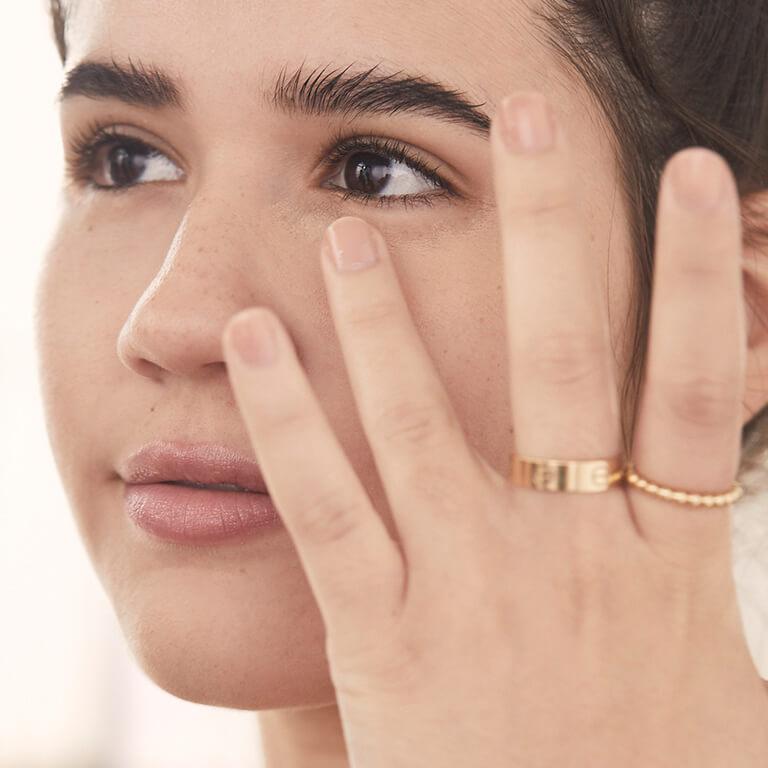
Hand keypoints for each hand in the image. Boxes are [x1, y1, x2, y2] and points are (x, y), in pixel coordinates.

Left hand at [222, 91, 767, 766]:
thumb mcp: (716, 688)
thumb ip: (701, 593)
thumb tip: (700, 510)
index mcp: (661, 562)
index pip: (695, 380)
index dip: (698, 270)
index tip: (685, 172)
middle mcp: (569, 554)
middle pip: (568, 356)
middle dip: (555, 226)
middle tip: (529, 116)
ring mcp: (471, 587)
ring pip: (422, 415)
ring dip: (386, 310)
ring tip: (352, 224)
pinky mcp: (384, 636)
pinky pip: (327, 505)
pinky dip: (288, 416)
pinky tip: (255, 341)